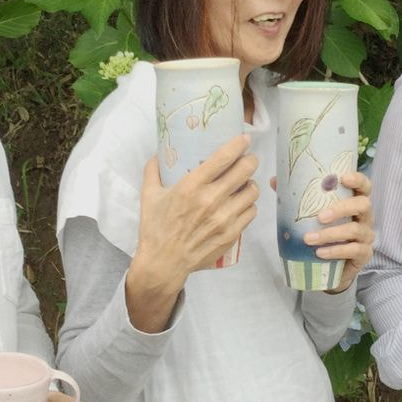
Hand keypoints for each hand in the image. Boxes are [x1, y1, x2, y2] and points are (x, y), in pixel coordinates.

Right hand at [127, 134, 258, 330]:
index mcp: (191, 186)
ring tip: (243, 183)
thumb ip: (153, 170)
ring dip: (250, 183)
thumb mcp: (149, 195)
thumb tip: (159, 152)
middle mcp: (211, 200)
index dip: (239, 144)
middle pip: (245, 170)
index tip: (244, 139)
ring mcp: (224, 218)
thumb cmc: (155, 228)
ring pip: (252, 191)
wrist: (163, 263)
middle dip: (249, 161)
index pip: (224, 157)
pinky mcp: (231, 234)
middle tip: (246, 160)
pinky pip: (251, 211)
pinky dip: (248, 205)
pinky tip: (240, 204)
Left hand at [271, 170, 373, 292]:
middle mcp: (365, 216)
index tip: (343, 178)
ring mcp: (366, 236)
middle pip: (363, 205)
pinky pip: (353, 250)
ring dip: (330, 234)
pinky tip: (319, 253)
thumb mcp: (312, 213)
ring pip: (355, 230)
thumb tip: (274, 181)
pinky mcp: (364, 254)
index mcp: (355, 201)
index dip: (358, 180)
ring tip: (309, 239)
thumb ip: (297, 197)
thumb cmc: (324, 232)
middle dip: (341, 209)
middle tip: (319, 217)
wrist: (332, 266)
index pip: (365, 185)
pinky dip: (335, 251)